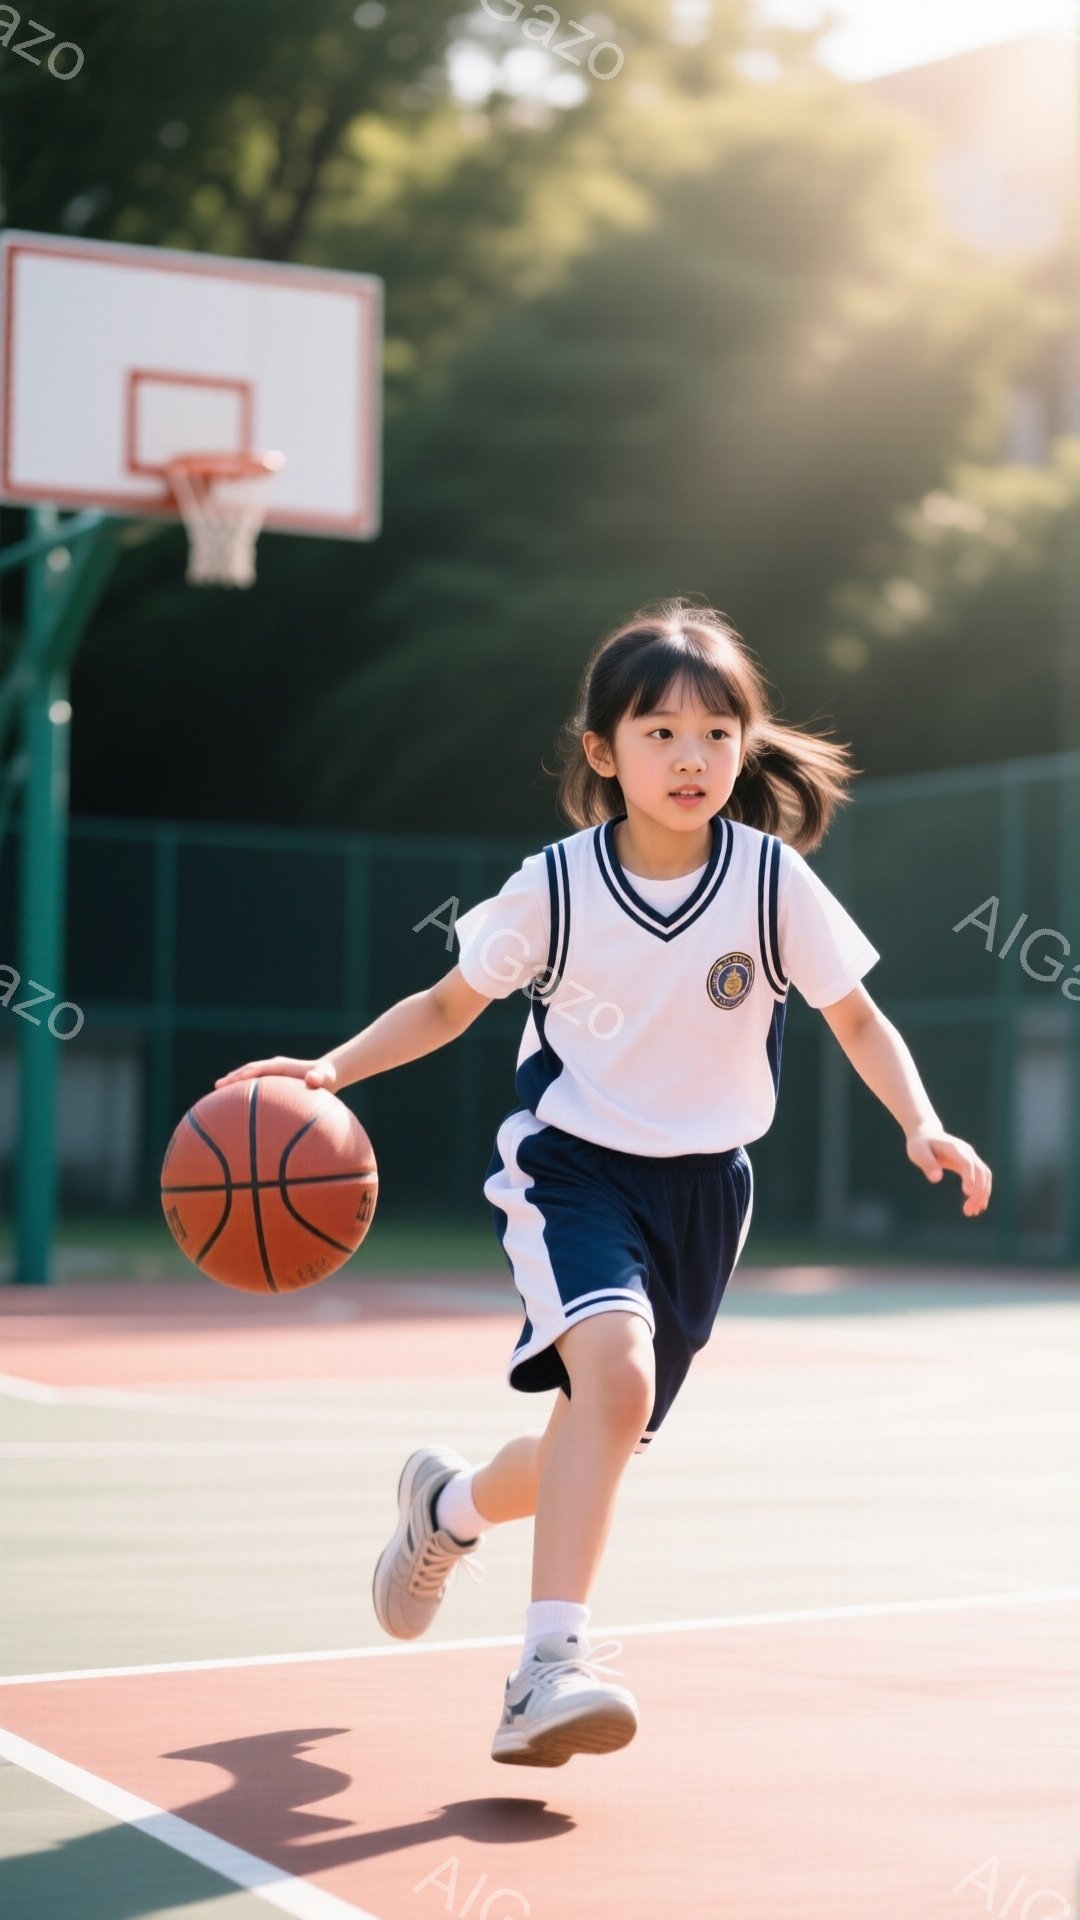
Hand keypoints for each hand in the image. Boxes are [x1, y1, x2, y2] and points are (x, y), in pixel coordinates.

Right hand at [214, 1055, 337, 1091]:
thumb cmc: (326, 1077)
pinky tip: (235, 1102)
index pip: (258, 1068)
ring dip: (234, 1082)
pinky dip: (243, 1089)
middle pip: (248, 1070)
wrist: (327, 1074)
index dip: (244, 1074)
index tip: (230, 1082)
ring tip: (217, 1091)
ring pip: (249, 1076)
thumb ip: (318, 1078)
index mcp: (281, 1066)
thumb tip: (312, 1079)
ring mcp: (272, 1073)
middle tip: (216, 1087)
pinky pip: (255, 1084)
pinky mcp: (272, 1081)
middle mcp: (273, 1067)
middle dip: (232, 1078)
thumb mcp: (325, 1077)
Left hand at [905, 1125, 991, 1216]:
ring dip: (982, 1194)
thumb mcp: (917, 1152)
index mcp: (954, 1148)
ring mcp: (971, 1157)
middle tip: (968, 1212)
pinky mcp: (971, 1163)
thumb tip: (936, 1179)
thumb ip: (927, 1164)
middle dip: (978, 1192)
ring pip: (985, 1176)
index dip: (969, 1177)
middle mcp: (967, 1152)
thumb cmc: (920, 1144)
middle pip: (980, 1172)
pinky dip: (982, 1191)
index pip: (967, 1163)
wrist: (926, 1134)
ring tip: (972, 1212)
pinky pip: (982, 1178)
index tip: (967, 1193)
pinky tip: (977, 1206)